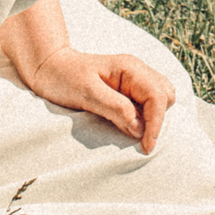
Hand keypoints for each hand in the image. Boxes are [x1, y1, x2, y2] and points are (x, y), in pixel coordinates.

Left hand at [15, 46, 172, 153]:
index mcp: (130, 68)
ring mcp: (134, 81)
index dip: (156, 123)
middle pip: (166, 96)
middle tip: (140, 140)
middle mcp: (137, 72)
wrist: (48, 68)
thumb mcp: (87, 94)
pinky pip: (148, 105)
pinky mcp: (128, 91)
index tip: (146, 146)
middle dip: (158, 119)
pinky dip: (144, 118)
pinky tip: (129, 127)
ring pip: (161, 100)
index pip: (158, 96)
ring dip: (153, 119)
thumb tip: (140, 129)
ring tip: (133, 133)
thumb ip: (115, 108)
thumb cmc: (64, 77)